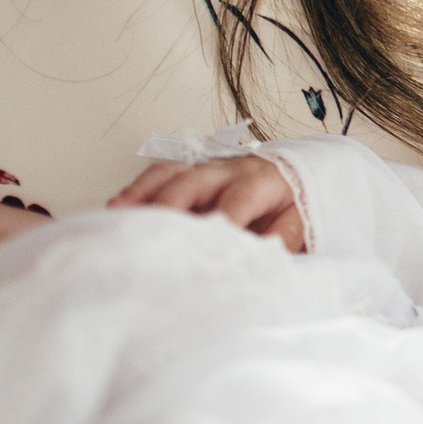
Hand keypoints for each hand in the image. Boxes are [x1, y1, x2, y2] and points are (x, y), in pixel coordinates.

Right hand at [108, 155, 306, 249]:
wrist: (292, 172)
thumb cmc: (292, 201)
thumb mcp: (304, 218)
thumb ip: (288, 236)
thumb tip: (269, 254)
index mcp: (260, 182)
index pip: (239, 199)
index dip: (224, 218)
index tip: (208, 240)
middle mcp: (228, 171)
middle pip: (193, 182)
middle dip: (170, 204)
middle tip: (152, 231)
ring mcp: (204, 169)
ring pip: (170, 174)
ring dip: (143, 193)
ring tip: (118, 214)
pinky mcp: (188, 172)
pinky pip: (159, 175)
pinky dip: (137, 190)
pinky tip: (118, 207)